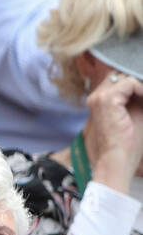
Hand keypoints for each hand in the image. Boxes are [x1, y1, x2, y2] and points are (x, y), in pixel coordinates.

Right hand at [82, 72, 142, 192]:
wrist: (117, 160)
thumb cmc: (128, 143)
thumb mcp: (136, 113)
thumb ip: (138, 97)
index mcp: (100, 101)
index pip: (119, 78)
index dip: (137, 84)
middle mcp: (96, 96)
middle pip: (121, 74)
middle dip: (139, 82)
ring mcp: (99, 97)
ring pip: (126, 76)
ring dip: (141, 85)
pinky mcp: (107, 100)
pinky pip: (130, 83)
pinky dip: (142, 89)